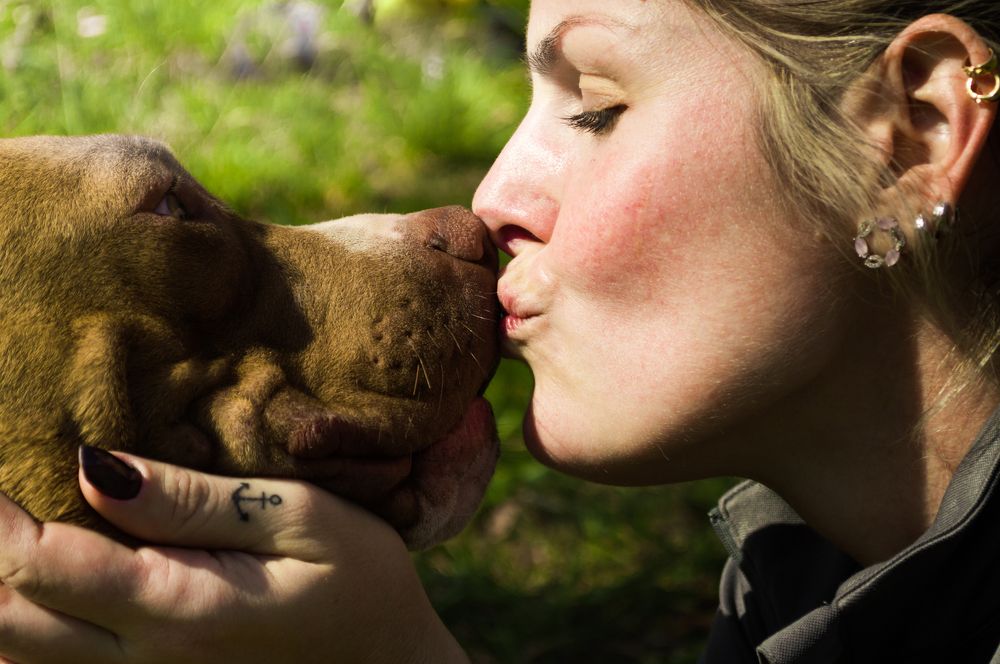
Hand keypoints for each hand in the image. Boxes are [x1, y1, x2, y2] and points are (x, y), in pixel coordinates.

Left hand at [0, 448, 467, 663]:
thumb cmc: (361, 583)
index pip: (39, 565)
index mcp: (178, 607)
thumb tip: (93, 469)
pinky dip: (23, 637)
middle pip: (5, 623)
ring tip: (7, 531)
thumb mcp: (298, 520)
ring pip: (17, 658)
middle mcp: (143, 662)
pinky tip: (35, 597)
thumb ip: (195, 502)